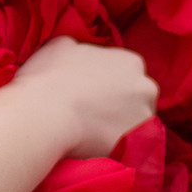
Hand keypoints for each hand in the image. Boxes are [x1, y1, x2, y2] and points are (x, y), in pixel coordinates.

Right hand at [12, 37, 157, 157]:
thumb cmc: (49, 77)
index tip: (90, 92)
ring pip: (134, 123)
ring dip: (118, 125)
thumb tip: (79, 53)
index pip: (125, 72)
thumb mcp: (61, 46)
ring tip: (91, 131)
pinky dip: (115, 145)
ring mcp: (145, 117)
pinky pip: (128, 146)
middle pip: (136, 97)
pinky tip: (93, 144)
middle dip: (119, 104)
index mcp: (131, 61)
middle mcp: (146, 87)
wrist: (44, 114)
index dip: (107, 82)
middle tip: (91, 112)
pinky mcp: (138, 145)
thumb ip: (81, 48)